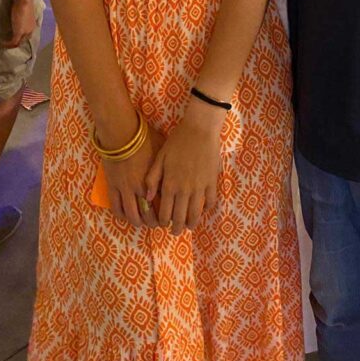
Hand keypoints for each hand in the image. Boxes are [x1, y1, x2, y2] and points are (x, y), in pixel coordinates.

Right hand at [4, 0, 36, 47]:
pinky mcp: (19, 33)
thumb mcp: (22, 15)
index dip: (20, 39)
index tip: (12, 39)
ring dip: (10, 45)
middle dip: (15, 44)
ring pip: (18, 43)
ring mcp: (25, 32)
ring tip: (3, 45)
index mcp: (32, 26)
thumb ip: (20, 21)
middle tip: (6, 44)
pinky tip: (1, 43)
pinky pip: (13, 42)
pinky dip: (7, 44)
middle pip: (23, 41)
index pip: (27, 37)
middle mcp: (30, 31)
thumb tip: (16, 23)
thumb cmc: (23, 4)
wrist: (24, 2)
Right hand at [101, 123, 163, 228]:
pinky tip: (127, 217)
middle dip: (154, 222)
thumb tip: (175, 172)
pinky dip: (122, 216)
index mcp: (154, 180)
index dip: (167, 213)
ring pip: (132, 214)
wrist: (121, 132)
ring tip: (143, 224)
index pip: (162, 203)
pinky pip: (116, 207)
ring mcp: (125, 189)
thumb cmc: (145, 138)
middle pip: (148, 213)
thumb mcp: (162, 150)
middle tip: (158, 225)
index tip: (171, 216)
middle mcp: (140, 188)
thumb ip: (167, 165)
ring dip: (138, 222)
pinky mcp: (112, 187)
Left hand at [144, 100, 225, 235]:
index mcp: (169, 185)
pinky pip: (210, 201)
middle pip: (180, 217)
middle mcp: (184, 190)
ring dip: (191, 224)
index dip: (163, 222)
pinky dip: (206, 209)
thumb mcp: (159, 158)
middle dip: (176, 228)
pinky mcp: (212, 182)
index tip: (163, 224)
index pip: (165, 212)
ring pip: (196, 214)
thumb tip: (147, 198)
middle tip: (175, 231)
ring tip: (189, 226)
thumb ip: (152, 179)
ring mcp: (199, 187)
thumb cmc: (177, 141)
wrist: (199, 129)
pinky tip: (203, 209)